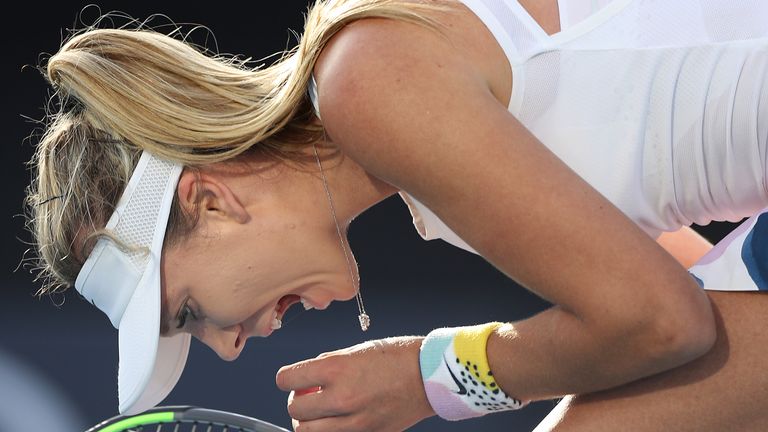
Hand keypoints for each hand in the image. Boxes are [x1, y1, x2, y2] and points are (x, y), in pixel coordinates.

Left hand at [276, 336, 435, 430]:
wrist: (431, 376)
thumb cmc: (398, 357)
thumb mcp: (357, 351)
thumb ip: (328, 364)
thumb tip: (306, 376)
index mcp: (337, 369)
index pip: (287, 378)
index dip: (287, 378)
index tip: (292, 378)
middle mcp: (342, 397)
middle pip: (295, 409)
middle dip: (297, 401)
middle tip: (308, 395)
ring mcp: (355, 421)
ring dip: (308, 421)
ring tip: (318, 412)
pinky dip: (329, 430)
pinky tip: (336, 420)